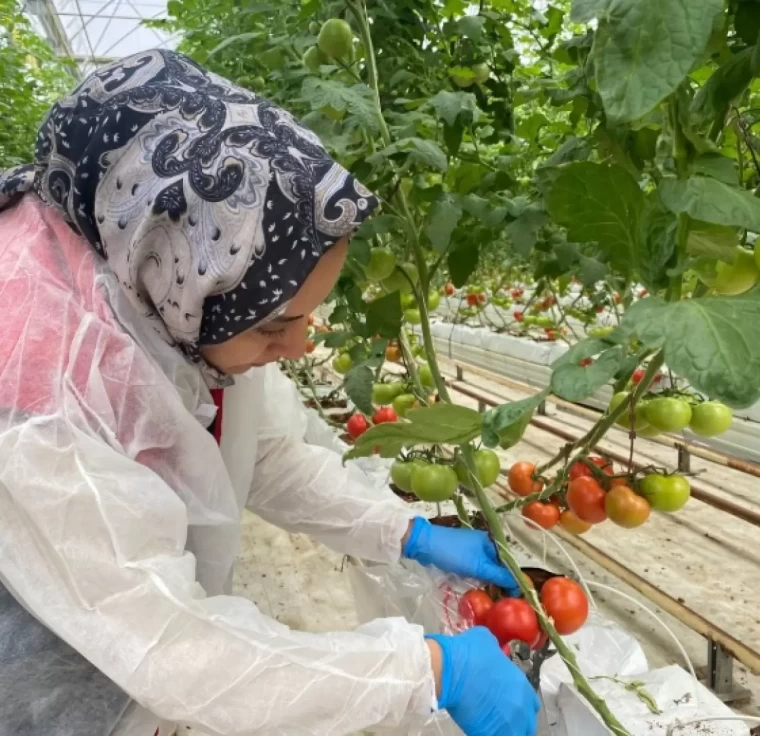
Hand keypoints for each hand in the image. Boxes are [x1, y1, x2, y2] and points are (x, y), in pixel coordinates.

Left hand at [402, 517, 518, 594]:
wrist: (425, 545)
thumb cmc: (453, 553)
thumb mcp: (478, 566)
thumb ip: (498, 575)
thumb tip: (517, 584)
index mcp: (491, 542)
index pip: (508, 562)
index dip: (513, 579)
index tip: (515, 596)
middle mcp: (484, 544)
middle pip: (498, 566)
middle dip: (500, 581)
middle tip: (502, 599)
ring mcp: (473, 550)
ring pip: (486, 568)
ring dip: (489, 581)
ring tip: (492, 597)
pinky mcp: (463, 556)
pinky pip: (476, 568)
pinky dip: (478, 578)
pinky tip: (479, 588)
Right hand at [427, 628, 539, 735]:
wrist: (451, 669)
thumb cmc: (469, 652)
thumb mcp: (486, 640)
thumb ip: (494, 651)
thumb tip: (490, 652)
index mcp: (521, 684)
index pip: (532, 704)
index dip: (523, 705)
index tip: (510, 703)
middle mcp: (520, 706)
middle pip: (528, 725)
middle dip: (518, 723)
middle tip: (501, 718)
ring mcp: (507, 723)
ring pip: (514, 735)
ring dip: (506, 731)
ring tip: (492, 725)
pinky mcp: (490, 733)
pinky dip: (488, 733)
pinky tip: (479, 728)